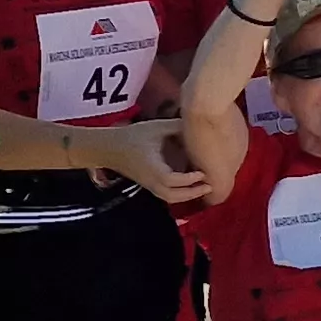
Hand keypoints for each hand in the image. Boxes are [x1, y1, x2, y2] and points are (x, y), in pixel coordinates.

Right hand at [90, 119, 213, 205]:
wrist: (109, 147)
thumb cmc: (133, 136)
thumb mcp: (156, 127)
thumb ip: (177, 126)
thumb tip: (199, 122)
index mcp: (153, 167)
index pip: (171, 180)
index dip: (188, 180)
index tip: (203, 173)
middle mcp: (151, 180)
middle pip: (172, 196)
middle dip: (192, 193)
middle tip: (210, 186)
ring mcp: (149, 185)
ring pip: (169, 198)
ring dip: (187, 196)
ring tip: (204, 188)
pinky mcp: (148, 185)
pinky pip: (165, 195)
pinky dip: (179, 194)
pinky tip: (191, 186)